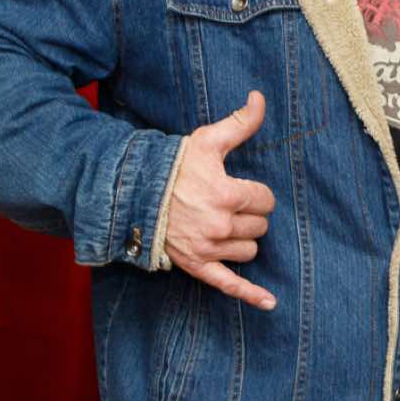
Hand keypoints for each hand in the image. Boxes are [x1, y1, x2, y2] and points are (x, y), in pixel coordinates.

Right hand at [163, 91, 278, 309]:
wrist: (129, 194)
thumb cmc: (171, 166)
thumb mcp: (206, 140)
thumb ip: (240, 123)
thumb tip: (260, 98)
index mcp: (227, 194)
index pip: (266, 199)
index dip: (256, 193)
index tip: (239, 188)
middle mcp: (220, 225)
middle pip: (260, 226)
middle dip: (249, 215)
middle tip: (227, 205)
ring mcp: (208, 249)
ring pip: (249, 251)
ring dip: (242, 241)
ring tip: (222, 226)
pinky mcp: (197, 267)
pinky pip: (229, 285)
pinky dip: (250, 295)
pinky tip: (270, 303)